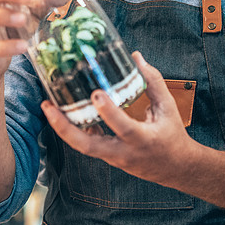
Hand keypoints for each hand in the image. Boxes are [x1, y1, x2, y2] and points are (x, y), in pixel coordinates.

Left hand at [41, 52, 199, 186]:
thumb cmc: (172, 135)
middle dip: (65, 128)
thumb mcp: (168, 107)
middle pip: (88, 146)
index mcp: (143, 139)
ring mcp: (113, 158)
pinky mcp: (107, 158)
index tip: (96, 93)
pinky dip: (75, 131)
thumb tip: (136, 57)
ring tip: (49, 107)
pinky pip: (87, 145)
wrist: (175, 168)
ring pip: (82, 147)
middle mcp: (124, 152)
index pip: (123, 127)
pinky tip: (67, 114)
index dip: (108, 112)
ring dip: (63, 128)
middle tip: (49, 106)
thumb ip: (153, 81)